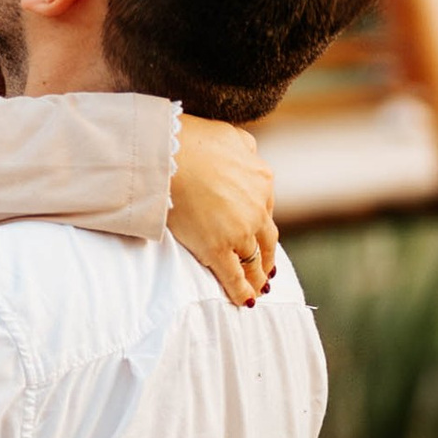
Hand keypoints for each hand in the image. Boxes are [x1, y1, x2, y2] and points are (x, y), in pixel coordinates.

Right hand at [168, 116, 277, 307]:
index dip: (261, 226)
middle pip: (267, 239)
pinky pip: (235, 276)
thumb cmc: (192, 140)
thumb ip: (245, 147)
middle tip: (267, 271)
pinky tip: (246, 301)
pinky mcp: (218, 249)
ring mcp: (240, 231)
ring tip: (258, 288)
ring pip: (255, 260)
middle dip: (267, 256)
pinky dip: (242, 291)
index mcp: (262, 180)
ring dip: (258, 276)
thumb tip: (251, 153)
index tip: (259, 237)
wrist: (169, 155)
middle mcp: (258, 207)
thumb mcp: (230, 135)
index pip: (265, 209)